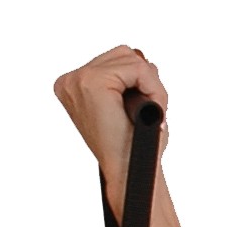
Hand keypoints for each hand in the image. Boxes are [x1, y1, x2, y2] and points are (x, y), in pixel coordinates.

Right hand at [54, 44, 168, 219]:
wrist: (130, 173)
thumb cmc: (131, 149)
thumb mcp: (127, 106)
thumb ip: (129, 78)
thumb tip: (141, 55)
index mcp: (75, 85)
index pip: (116, 58)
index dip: (139, 80)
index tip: (141, 108)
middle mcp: (72, 80)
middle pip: (123, 53)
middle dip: (145, 79)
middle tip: (150, 111)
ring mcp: (80, 79)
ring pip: (132, 59)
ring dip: (150, 85)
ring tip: (148, 113)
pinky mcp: (93, 83)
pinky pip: (138, 68)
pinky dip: (153, 88)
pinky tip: (151, 110)